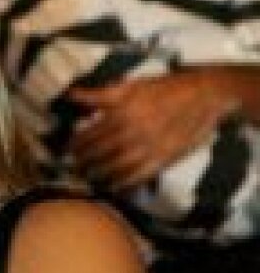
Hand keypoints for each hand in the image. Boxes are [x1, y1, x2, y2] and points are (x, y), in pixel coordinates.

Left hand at [68, 69, 231, 189]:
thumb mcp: (132, 86)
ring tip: (88, 178)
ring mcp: (147, 148)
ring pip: (115, 168)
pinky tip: (113, 186)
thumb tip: (72, 95)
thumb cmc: (167, 88)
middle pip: (99, 154)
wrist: (206, 95)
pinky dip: (123, 183)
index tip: (67, 150)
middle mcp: (132, 132)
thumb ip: (100, 95)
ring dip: (98, 175)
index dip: (76, 145)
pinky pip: (137, 176)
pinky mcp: (163, 159)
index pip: (90, 134)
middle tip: (73, 167)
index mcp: (122, 112)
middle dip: (83, 162)